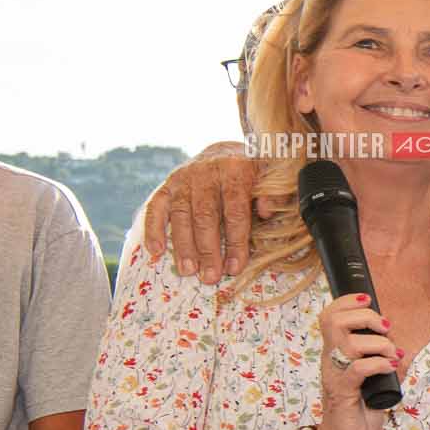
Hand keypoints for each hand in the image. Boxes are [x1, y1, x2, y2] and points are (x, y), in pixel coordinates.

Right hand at [140, 145, 277, 282]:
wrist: (227, 153)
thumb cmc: (254, 174)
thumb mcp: (273, 178)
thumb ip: (276, 194)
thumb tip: (267, 212)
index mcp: (236, 170)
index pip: (235, 211)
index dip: (235, 242)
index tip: (235, 267)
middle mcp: (206, 172)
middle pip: (205, 216)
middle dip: (208, 249)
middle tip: (210, 276)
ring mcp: (183, 178)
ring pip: (181, 214)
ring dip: (183, 245)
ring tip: (188, 271)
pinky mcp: (167, 185)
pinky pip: (156, 207)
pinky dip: (153, 229)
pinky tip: (155, 251)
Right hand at [311, 292, 400, 429]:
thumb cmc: (359, 410)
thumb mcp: (373, 378)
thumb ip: (381, 360)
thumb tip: (398, 345)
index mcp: (335, 353)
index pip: (329, 316)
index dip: (346, 301)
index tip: (368, 299)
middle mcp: (331, 360)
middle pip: (334, 321)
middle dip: (365, 316)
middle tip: (385, 328)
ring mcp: (335, 375)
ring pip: (349, 343)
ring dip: (379, 343)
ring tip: (393, 354)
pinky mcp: (343, 393)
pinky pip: (358, 368)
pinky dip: (379, 363)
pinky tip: (391, 367)